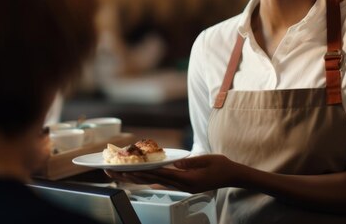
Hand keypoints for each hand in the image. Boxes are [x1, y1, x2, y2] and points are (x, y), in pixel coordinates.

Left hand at [106, 154, 241, 192]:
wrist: (232, 176)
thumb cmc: (222, 166)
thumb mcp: (208, 160)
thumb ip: (191, 162)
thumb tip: (175, 163)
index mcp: (187, 180)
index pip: (161, 175)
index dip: (143, 171)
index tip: (128, 169)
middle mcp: (181, 185)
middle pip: (152, 180)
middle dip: (131, 176)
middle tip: (113, 172)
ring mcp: (181, 186)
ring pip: (153, 182)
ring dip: (135, 178)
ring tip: (118, 175)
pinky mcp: (181, 184)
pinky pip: (160, 181)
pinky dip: (147, 177)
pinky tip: (137, 176)